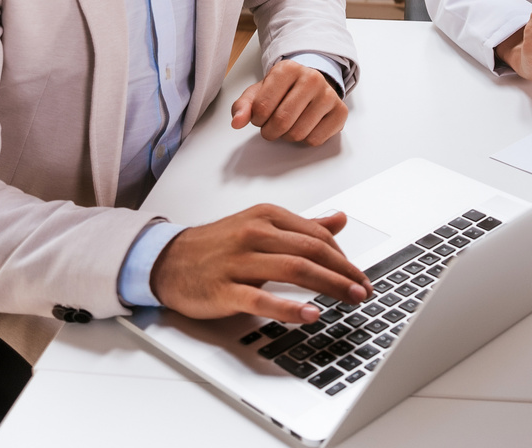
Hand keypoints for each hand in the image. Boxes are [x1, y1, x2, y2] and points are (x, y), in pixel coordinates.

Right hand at [149, 205, 370, 322]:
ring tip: (351, 298)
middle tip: (364, 289)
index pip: (317, 234)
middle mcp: (254, 234)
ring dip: (329, 285)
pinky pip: (262, 299)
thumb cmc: (216, 245)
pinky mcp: (225, 289)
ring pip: (294, 269)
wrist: (167, 260)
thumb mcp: (260, 226)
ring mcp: (239, 261)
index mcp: (266, 217)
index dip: (343, 256)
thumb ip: (302, 226)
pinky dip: (290, 308)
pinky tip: (311, 314)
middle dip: (344, 271)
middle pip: (311, 250)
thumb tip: (339, 219)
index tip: (359, 274)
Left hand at [231, 60, 347, 144]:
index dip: (257, 119)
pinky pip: (315, 140)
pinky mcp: (340, 112)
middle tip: (271, 126)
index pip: (262, 107)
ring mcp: (329, 94)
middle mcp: (311, 78)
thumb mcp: (258, 92)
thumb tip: (237, 122)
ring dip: (287, 136)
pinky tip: (306, 126)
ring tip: (289, 124)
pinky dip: (305, 139)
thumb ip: (243, 106)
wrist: (312, 85)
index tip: (260, 116)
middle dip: (271, 131)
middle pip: (282, 121)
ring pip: (298, 133)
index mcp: (288, 69)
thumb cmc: (283, 90)